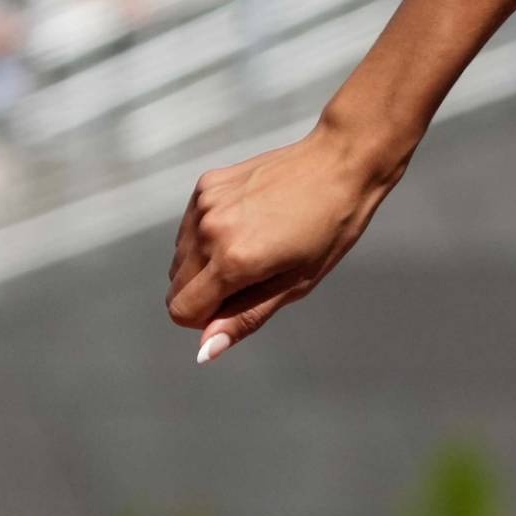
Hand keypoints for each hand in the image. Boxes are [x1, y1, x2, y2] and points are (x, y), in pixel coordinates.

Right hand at [165, 127, 395, 360]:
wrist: (340, 165)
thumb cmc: (329, 230)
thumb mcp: (295, 285)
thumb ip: (244, 317)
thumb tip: (205, 350)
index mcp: (234, 261)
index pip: (182, 310)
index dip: (207, 318)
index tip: (240, 303)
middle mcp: (209, 231)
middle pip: (176, 286)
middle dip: (206, 293)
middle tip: (254, 274)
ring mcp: (204, 204)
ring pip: (180, 257)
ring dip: (206, 263)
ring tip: (254, 244)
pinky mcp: (206, 184)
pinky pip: (189, 227)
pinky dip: (208, 234)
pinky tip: (248, 221)